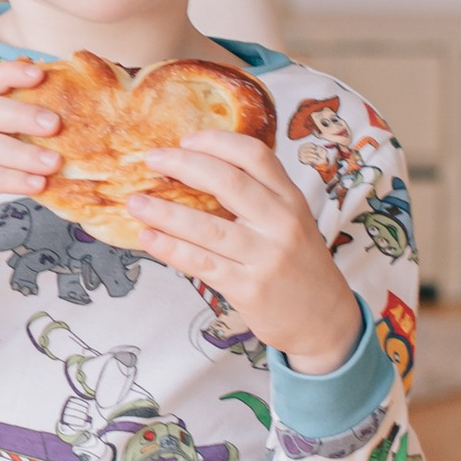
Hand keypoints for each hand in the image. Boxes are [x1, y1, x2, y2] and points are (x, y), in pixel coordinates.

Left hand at [122, 132, 362, 371]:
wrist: (325, 320)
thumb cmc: (298, 264)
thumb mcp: (291, 221)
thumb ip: (258, 197)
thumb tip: (197, 169)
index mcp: (291, 199)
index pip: (256, 156)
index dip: (217, 142)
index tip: (185, 139)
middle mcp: (282, 224)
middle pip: (229, 182)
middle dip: (184, 166)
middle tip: (151, 159)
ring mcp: (266, 257)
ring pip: (208, 227)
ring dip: (165, 212)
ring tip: (135, 202)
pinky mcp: (249, 289)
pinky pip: (202, 263)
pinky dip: (171, 249)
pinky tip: (148, 238)